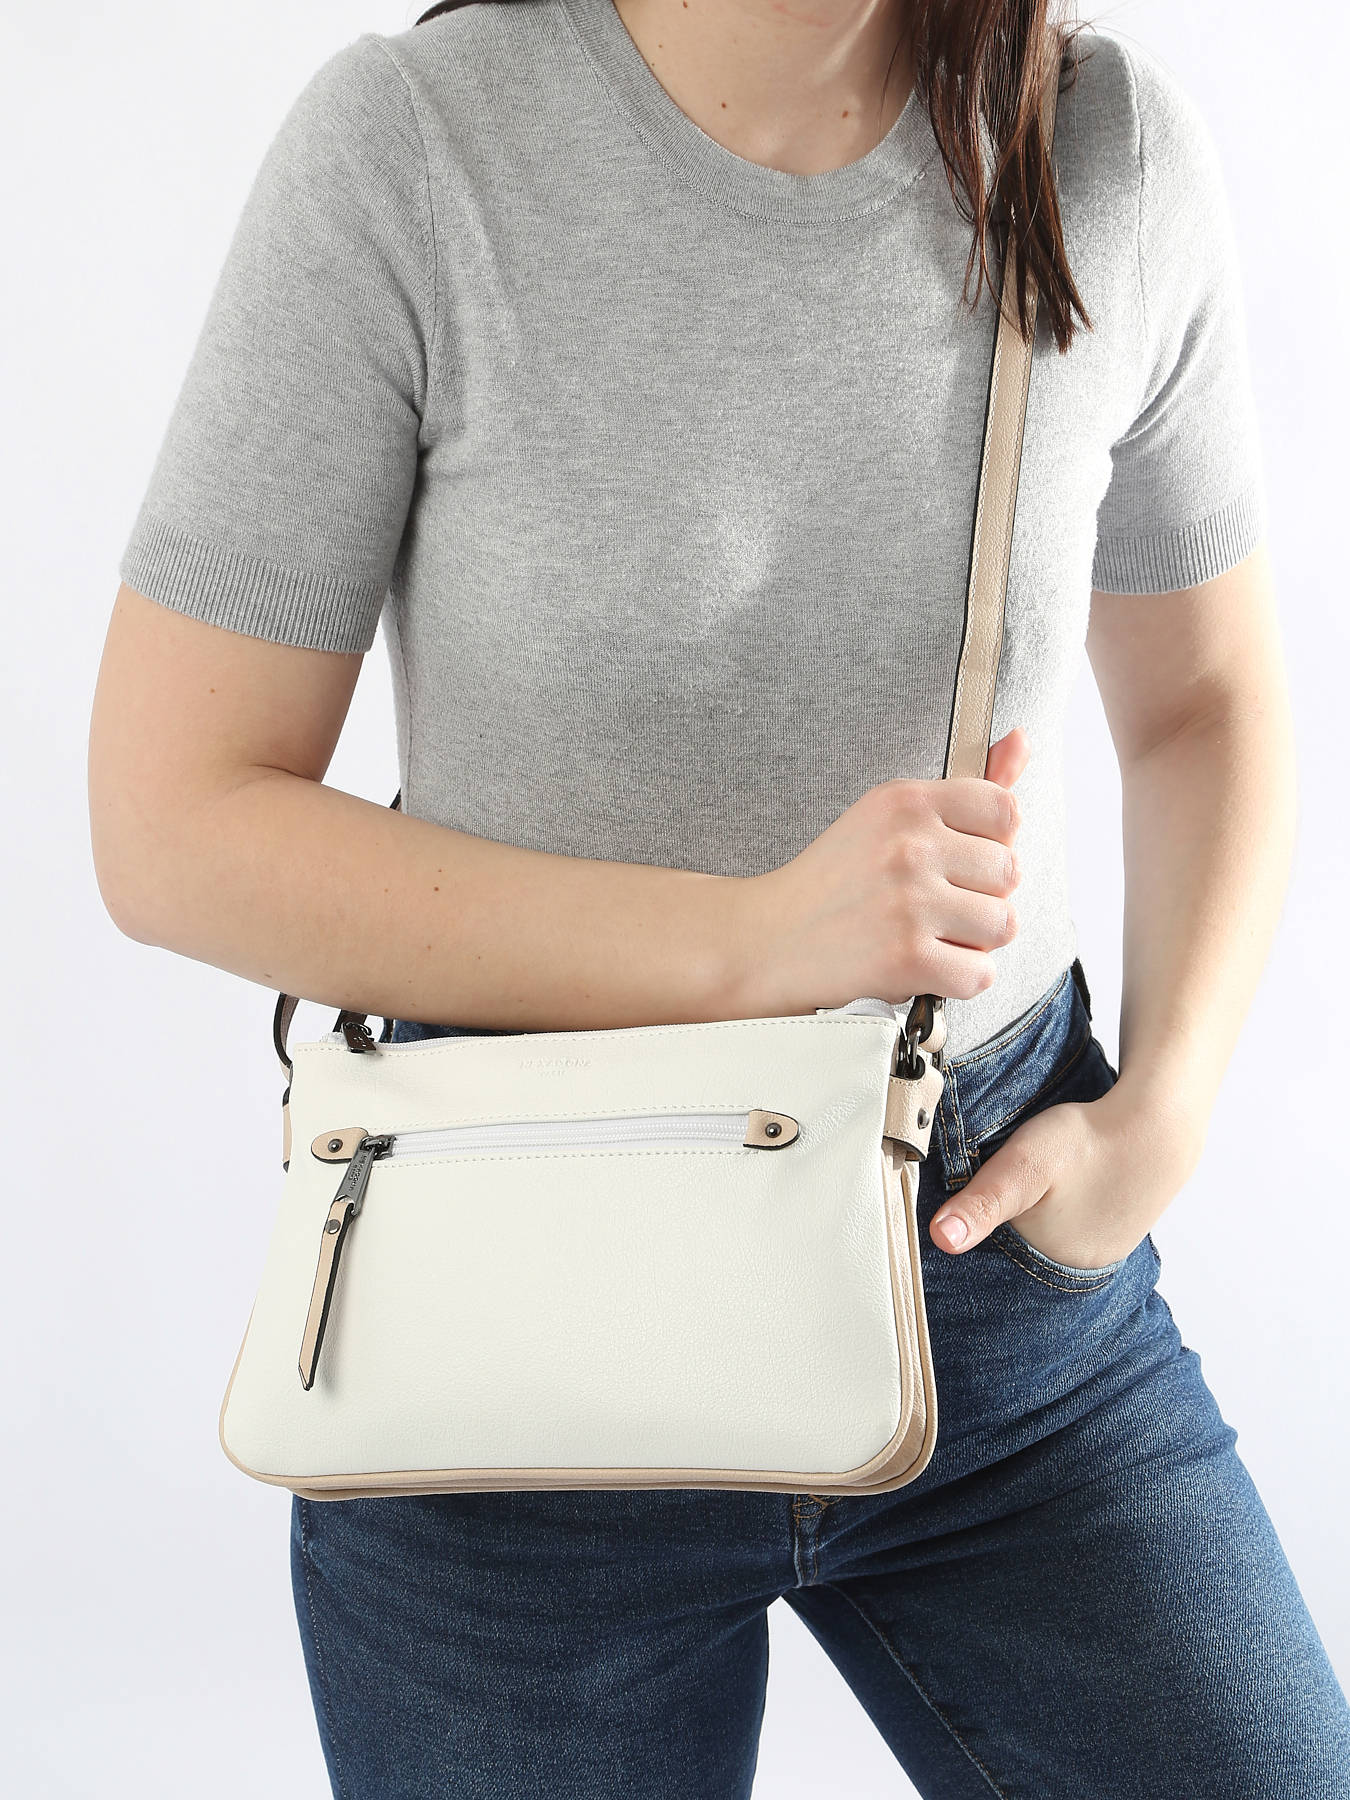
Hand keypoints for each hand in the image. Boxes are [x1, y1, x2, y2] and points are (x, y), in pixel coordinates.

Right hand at [726, 730, 1029, 1016]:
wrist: (766, 940)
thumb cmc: (833, 881)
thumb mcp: (888, 817)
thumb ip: (966, 790)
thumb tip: (1021, 740)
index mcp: (905, 800)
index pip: (1005, 810)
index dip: (990, 843)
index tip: (954, 860)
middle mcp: (910, 845)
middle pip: (1010, 872)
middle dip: (980, 896)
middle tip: (931, 904)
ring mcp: (910, 902)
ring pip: (1003, 924)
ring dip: (973, 940)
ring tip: (928, 935)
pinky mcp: (907, 958)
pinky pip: (980, 974)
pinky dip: (956, 980)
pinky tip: (923, 967)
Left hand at [928, 1080, 1203, 1267]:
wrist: (1157, 1123)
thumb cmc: (1088, 1141)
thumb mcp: (1022, 1165)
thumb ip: (982, 1203)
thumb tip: (941, 1240)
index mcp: (1055, 1263)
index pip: (999, 1259)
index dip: (984, 1231)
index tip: (981, 1202)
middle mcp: (1083, 1266)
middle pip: (1026, 1249)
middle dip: (1010, 1226)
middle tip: (1016, 1185)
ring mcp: (1108, 1248)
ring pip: (1052, 1236)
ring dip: (1039, 1216)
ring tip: (1041, 1184)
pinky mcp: (1121, 1226)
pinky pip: (1078, 1224)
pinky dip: (1066, 1208)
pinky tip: (1067, 1185)